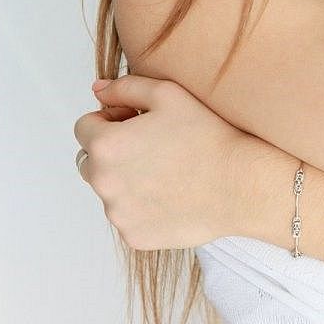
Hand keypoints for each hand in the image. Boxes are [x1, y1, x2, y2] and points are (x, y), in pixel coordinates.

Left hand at [74, 75, 257, 248]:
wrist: (239, 184)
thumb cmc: (208, 136)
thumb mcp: (168, 94)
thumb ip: (125, 87)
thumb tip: (97, 90)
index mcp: (105, 145)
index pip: (83, 127)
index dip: (110, 119)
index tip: (136, 122)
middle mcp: (103, 182)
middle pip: (90, 161)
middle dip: (112, 151)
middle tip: (152, 147)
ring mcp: (118, 214)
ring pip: (109, 191)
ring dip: (126, 180)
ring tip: (167, 172)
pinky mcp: (134, 236)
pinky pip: (128, 216)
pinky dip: (142, 207)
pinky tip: (172, 195)